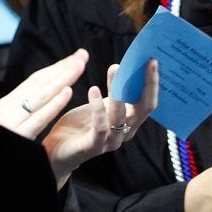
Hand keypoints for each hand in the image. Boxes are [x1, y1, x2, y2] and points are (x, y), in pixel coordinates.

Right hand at [0, 48, 87, 138]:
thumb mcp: (6, 123)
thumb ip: (20, 110)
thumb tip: (40, 94)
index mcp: (7, 104)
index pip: (35, 81)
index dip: (56, 68)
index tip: (74, 58)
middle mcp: (8, 108)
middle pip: (39, 83)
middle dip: (62, 68)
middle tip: (83, 55)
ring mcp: (12, 121)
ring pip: (41, 96)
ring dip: (62, 79)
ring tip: (79, 67)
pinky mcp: (19, 135)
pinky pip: (39, 118)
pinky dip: (54, 104)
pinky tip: (68, 93)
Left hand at [44, 60, 159, 185]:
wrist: (58, 151)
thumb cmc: (81, 124)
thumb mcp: (100, 104)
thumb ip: (114, 91)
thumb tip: (122, 66)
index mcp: (130, 122)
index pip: (148, 102)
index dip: (153, 83)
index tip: (153, 60)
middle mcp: (125, 132)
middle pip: (143, 109)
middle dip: (147, 85)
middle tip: (146, 63)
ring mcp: (111, 141)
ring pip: (120, 116)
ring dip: (118, 92)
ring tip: (114, 69)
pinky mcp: (93, 147)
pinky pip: (100, 127)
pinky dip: (98, 108)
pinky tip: (93, 90)